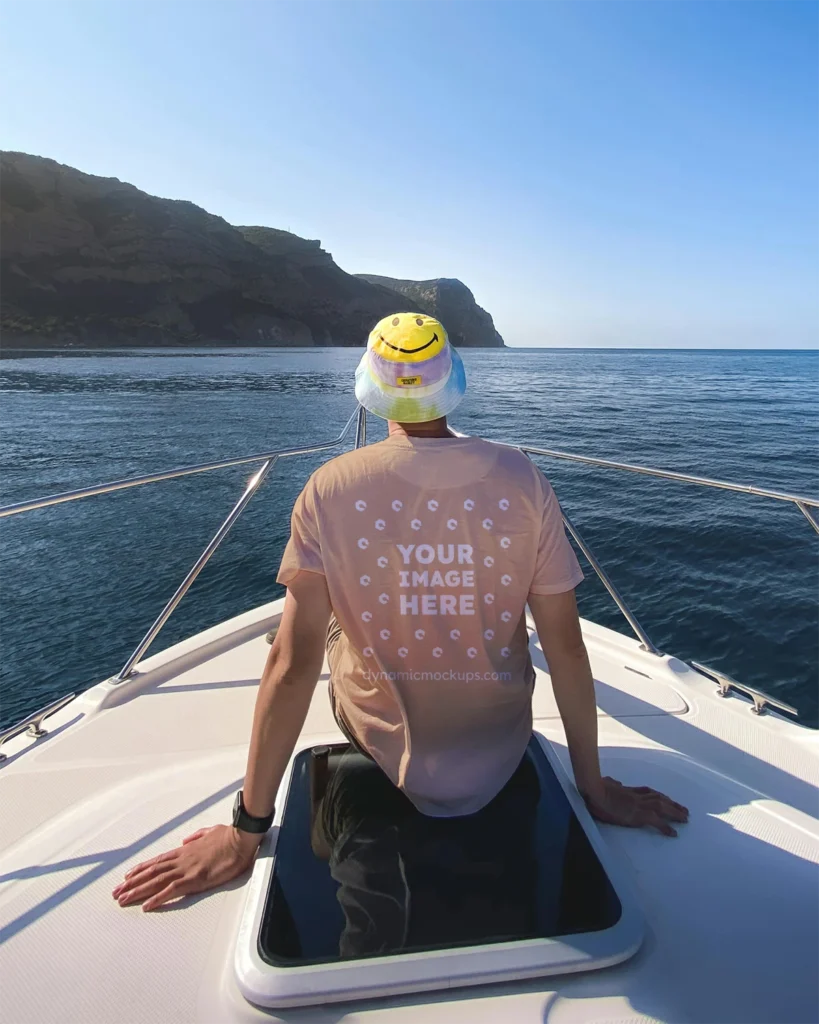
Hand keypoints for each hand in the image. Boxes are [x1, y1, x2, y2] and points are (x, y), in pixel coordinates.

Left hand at [112, 824, 260, 910]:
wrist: (240, 838)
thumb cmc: (228, 835)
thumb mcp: (209, 831)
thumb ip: (195, 837)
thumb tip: (185, 841)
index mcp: (185, 850)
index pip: (157, 861)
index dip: (140, 869)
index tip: (126, 877)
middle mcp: (181, 859)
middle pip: (151, 872)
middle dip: (132, 883)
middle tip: (116, 892)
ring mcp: (186, 869)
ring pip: (156, 881)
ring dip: (137, 891)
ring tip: (122, 899)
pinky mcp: (195, 879)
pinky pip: (171, 890)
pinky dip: (157, 898)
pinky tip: (146, 906)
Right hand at [582, 777, 688, 836]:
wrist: (595, 792)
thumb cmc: (595, 788)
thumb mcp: (605, 783)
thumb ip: (612, 784)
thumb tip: (615, 783)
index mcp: (629, 790)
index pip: (648, 792)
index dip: (659, 796)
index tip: (668, 800)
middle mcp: (637, 796)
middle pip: (659, 798)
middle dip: (673, 804)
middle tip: (685, 811)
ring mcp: (639, 804)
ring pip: (662, 806)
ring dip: (675, 812)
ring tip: (685, 818)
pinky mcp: (638, 814)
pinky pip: (656, 821)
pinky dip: (666, 827)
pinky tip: (674, 833)